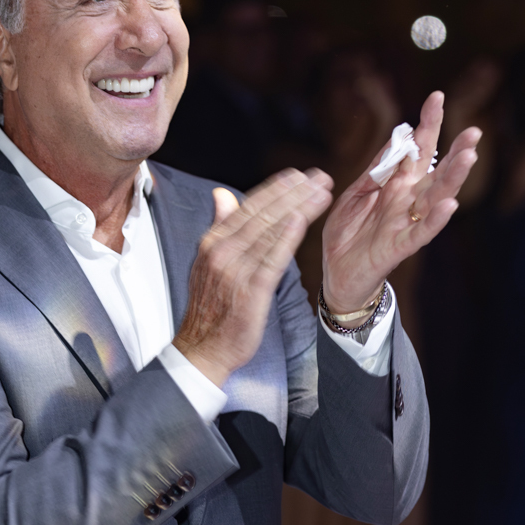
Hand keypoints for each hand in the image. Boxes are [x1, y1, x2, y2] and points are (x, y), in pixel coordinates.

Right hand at [175, 169, 333, 386]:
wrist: (202, 348)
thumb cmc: (210, 307)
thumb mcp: (208, 260)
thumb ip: (220, 226)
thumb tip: (223, 194)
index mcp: (213, 241)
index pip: (248, 206)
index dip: (275, 188)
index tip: (298, 175)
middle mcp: (222, 250)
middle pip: (263, 213)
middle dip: (294, 192)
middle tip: (320, 177)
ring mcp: (235, 269)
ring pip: (271, 231)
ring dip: (299, 207)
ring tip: (322, 193)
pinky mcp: (250, 290)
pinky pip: (271, 259)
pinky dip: (286, 237)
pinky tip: (301, 220)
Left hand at [321, 91, 480, 315]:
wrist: (336, 272)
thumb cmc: (348, 232)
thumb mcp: (355, 193)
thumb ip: (375, 169)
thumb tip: (395, 138)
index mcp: (396, 183)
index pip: (417, 149)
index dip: (427, 125)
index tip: (436, 97)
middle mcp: (407, 200)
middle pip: (436, 171)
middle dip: (456, 151)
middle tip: (474, 131)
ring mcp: (407, 222)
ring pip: (436, 197)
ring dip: (453, 178)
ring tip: (468, 157)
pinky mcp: (401, 245)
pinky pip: (422, 231)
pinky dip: (436, 219)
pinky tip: (449, 203)